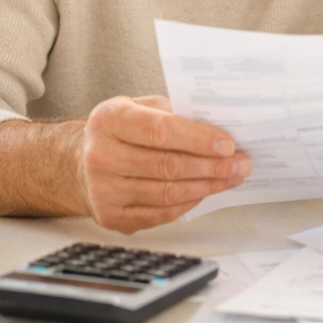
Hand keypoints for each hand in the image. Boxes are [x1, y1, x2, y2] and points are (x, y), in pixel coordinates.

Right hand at [75, 95, 250, 232]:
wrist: (82, 159)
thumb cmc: (122, 129)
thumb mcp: (142, 106)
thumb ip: (175, 113)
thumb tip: (219, 128)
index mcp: (109, 120)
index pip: (160, 131)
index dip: (198, 139)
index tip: (228, 144)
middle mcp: (101, 156)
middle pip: (168, 165)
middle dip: (212, 166)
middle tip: (241, 163)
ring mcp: (103, 190)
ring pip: (167, 193)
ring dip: (207, 186)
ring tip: (231, 177)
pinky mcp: (111, 216)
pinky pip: (160, 214)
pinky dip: (189, 203)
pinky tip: (206, 191)